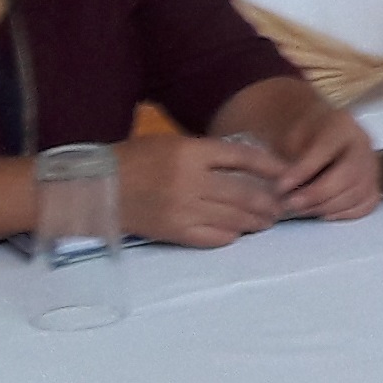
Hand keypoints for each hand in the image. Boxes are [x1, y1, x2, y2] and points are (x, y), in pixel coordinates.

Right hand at [114, 134, 285, 247]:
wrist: (97, 188)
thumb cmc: (135, 160)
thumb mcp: (172, 144)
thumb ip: (207, 154)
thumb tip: (246, 168)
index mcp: (190, 152)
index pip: (243, 157)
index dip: (269, 166)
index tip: (285, 173)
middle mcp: (191, 181)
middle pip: (245, 193)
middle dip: (269, 201)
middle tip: (281, 205)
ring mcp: (184, 209)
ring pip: (234, 218)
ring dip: (256, 221)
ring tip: (266, 221)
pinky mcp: (175, 232)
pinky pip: (214, 238)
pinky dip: (230, 236)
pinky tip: (237, 233)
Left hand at [218, 76, 381, 220]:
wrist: (318, 131)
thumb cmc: (300, 135)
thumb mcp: (290, 136)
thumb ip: (290, 157)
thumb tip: (283, 186)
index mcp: (341, 124)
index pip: (326, 149)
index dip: (304, 170)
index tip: (280, 186)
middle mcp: (363, 143)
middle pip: (349, 174)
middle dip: (317, 194)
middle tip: (290, 204)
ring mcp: (373, 164)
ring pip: (358, 192)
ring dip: (327, 206)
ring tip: (301, 210)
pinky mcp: (374, 183)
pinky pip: (367, 203)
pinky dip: (345, 212)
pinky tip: (323, 213)